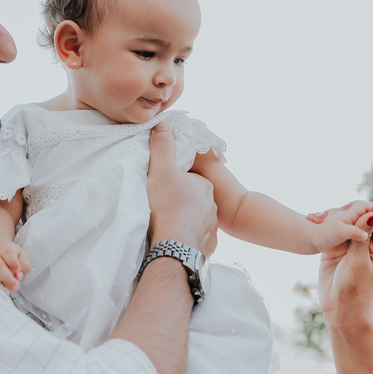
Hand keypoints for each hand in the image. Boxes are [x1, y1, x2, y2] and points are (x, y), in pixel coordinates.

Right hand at [0, 240, 31, 294]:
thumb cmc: (10, 256)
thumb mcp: (21, 256)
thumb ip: (24, 265)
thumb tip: (19, 276)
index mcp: (5, 247)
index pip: (8, 253)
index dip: (13, 262)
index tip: (18, 271)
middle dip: (7, 278)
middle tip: (16, 287)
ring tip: (6, 293)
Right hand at [147, 122, 217, 254]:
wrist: (176, 247)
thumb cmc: (167, 207)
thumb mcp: (161, 171)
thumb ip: (163, 147)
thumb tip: (163, 126)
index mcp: (203, 186)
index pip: (188, 180)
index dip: (174, 183)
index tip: (161, 190)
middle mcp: (212, 206)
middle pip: (192, 200)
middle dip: (179, 203)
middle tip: (160, 208)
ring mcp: (211, 227)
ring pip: (195, 220)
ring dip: (183, 222)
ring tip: (166, 226)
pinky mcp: (208, 246)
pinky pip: (196, 239)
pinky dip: (187, 238)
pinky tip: (175, 240)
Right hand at [316, 202, 372, 335]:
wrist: (341, 309)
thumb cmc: (356, 287)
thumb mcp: (359, 260)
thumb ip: (362, 236)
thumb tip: (372, 214)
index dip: (364, 211)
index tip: (354, 208)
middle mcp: (361, 244)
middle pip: (356, 221)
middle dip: (346, 213)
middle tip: (336, 209)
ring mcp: (346, 248)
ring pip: (342, 227)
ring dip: (333, 219)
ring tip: (320, 215)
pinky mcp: (331, 252)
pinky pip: (329, 235)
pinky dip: (324, 228)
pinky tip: (315, 222)